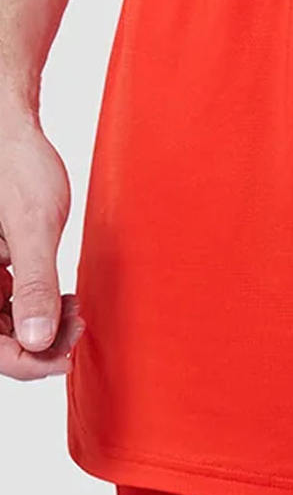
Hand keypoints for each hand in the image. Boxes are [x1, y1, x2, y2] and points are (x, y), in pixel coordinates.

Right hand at [0, 110, 83, 379]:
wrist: (13, 132)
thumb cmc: (15, 167)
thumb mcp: (33, 228)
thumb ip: (36, 286)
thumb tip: (39, 341)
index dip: (27, 363)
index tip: (68, 357)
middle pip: (0, 341)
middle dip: (41, 344)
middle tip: (81, 328)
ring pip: (7, 326)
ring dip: (44, 329)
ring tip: (79, 313)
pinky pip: (12, 304)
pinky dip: (42, 309)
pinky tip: (70, 301)